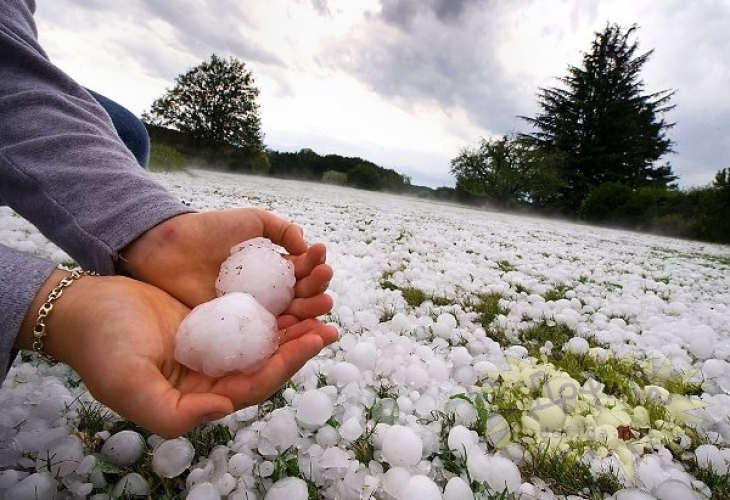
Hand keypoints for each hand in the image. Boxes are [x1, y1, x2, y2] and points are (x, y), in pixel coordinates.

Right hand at [17, 271, 338, 437]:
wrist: (83, 308)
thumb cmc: (100, 346)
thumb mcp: (127, 383)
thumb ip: (172, 411)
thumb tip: (224, 409)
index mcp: (200, 395)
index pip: (256, 384)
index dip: (287, 364)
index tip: (315, 338)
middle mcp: (213, 375)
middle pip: (269, 362)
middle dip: (301, 344)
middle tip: (329, 321)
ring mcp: (214, 346)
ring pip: (264, 339)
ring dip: (293, 323)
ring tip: (320, 301)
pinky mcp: (212, 321)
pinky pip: (250, 316)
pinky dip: (273, 304)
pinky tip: (291, 287)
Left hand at [119, 209, 332, 318]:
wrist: (169, 248)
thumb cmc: (209, 231)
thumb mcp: (251, 221)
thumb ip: (281, 229)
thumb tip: (306, 245)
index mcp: (272, 268)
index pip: (301, 271)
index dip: (314, 265)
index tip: (320, 256)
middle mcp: (266, 292)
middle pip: (301, 295)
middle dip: (317, 288)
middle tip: (324, 281)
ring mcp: (252, 312)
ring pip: (289, 316)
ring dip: (311, 310)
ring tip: (324, 303)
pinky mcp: (236, 328)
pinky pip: (265, 333)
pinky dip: (286, 332)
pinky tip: (299, 325)